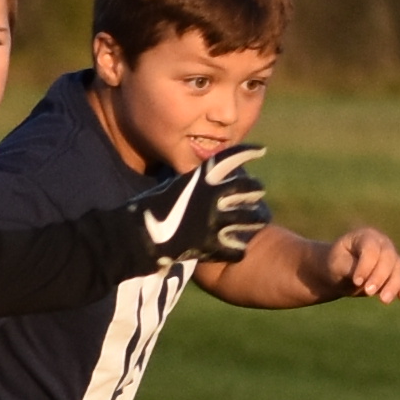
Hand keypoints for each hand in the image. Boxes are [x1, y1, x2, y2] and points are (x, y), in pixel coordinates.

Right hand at [150, 150, 274, 272]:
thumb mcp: (174, 186)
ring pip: (252, 218)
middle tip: (256, 194)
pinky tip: (237, 247)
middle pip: (250, 188)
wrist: (138, 234)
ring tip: (258, 219)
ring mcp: (213, 221)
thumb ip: (194, 181)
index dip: (247, 153)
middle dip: (255, 190)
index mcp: (199, 178)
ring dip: (257, 218)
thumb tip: (208, 175)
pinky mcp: (211, 245)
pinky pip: (238, 248)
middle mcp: (211, 196)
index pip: (229, 158)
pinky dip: (238, 249)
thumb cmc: (152, 207)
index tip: (260, 150)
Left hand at [316, 226, 399, 305]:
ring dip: (394, 285)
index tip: (356, 281)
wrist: (341, 271)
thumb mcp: (336, 264)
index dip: (366, 265)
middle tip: (369, 292)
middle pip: (389, 257)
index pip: (371, 249)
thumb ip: (349, 268)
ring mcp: (392, 257)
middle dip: (380, 276)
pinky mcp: (396, 272)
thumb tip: (362, 280)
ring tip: (384, 300)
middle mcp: (383, 244)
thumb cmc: (337, 264)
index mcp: (366, 236)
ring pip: (399, 269)